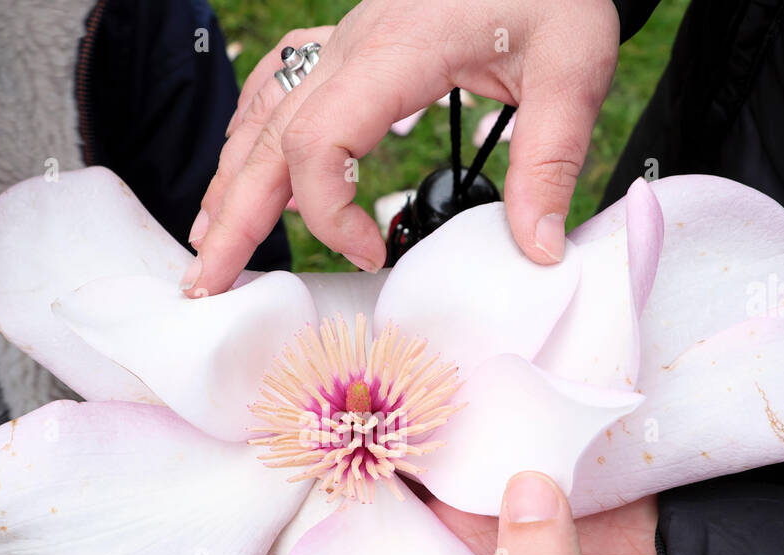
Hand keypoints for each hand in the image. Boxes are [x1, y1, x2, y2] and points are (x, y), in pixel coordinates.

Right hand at [183, 0, 620, 295]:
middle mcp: (354, 46)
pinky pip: (279, 86)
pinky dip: (251, 135)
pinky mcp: (352, 42)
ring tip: (210, 240)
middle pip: (267, 139)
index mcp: (397, 51)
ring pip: (261, 115)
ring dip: (231, 181)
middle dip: (234, 217)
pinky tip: (242, 168)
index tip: (372, 254)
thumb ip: (550, 162)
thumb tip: (536, 250)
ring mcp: (344, 41)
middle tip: (210, 283)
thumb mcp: (573, 69)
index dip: (329, 215)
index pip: (318, 142)